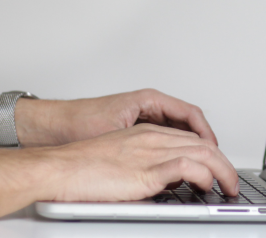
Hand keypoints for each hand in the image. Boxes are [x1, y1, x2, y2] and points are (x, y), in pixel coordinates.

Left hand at [17, 89, 217, 146]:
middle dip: (203, 142)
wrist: (50, 127)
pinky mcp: (135, 130)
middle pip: (188, 123)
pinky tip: (175, 166)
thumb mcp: (118, 134)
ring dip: (190, 147)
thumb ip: (146, 145)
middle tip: (214, 162)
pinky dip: (174, 151)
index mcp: (149, 100)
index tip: (214, 150)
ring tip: (200, 166)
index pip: (190, 114)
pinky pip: (164, 138)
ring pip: (177, 132)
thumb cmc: (78, 122)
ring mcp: (142, 117)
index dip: (206, 134)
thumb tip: (172, 159)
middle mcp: (148, 106)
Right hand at [45, 123, 238, 200]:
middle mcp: (153, 138)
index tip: (219, 168)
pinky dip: (205, 176)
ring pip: (203, 152)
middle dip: (225, 163)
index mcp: (146, 133)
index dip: (210, 153)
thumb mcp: (120, 161)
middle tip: (232, 181)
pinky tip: (208, 186)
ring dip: (223, 171)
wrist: (58, 168)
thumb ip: (145, 167)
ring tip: (229, 187)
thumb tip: (164, 184)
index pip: (191, 138)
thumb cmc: (80, 168)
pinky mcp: (146, 170)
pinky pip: (187, 168)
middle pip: (203, 143)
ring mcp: (151, 152)